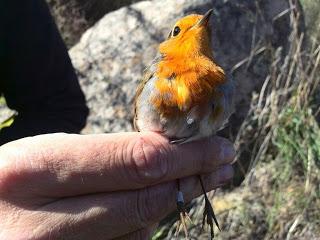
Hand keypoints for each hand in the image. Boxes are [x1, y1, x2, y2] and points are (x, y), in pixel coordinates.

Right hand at [0, 132, 234, 238]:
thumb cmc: (10, 180)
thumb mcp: (45, 154)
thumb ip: (103, 157)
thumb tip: (166, 156)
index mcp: (33, 172)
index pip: (134, 161)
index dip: (186, 155)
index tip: (217, 147)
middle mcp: (40, 224)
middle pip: (142, 202)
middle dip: (191, 180)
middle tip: (221, 165)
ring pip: (137, 231)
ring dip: (168, 204)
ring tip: (189, 182)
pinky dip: (142, 226)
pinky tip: (147, 207)